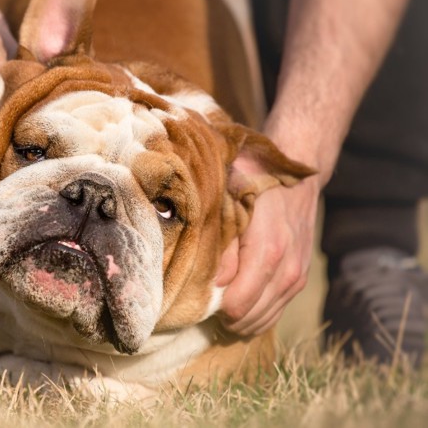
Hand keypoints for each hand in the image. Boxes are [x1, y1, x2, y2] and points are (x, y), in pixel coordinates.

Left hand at [216, 175, 320, 334]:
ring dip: (239, 318)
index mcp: (267, 252)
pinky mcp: (300, 280)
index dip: (212, 306)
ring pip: (263, 321)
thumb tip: (214, 285)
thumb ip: (221, 248)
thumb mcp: (228, 207)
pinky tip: (238, 301)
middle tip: (204, 298)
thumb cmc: (253, 186)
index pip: (237, 305)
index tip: (197, 293)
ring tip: (219, 299)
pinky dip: (255, 314)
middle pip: (249, 319)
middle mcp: (287, 270)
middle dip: (223, 315)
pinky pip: (275, 313)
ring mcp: (297, 278)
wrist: (296, 177)